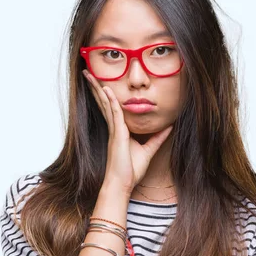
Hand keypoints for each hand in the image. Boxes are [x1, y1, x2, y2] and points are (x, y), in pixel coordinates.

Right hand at [82, 69, 173, 193]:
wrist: (122, 184)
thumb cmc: (131, 171)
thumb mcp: (148, 151)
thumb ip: (157, 138)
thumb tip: (168, 128)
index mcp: (119, 130)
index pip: (110, 107)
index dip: (105, 94)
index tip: (100, 81)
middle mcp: (114, 128)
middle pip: (103, 102)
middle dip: (95, 86)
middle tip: (87, 72)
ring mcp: (114, 130)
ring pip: (105, 103)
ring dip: (98, 88)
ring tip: (89, 74)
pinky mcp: (117, 134)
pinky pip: (114, 113)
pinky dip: (110, 101)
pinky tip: (107, 90)